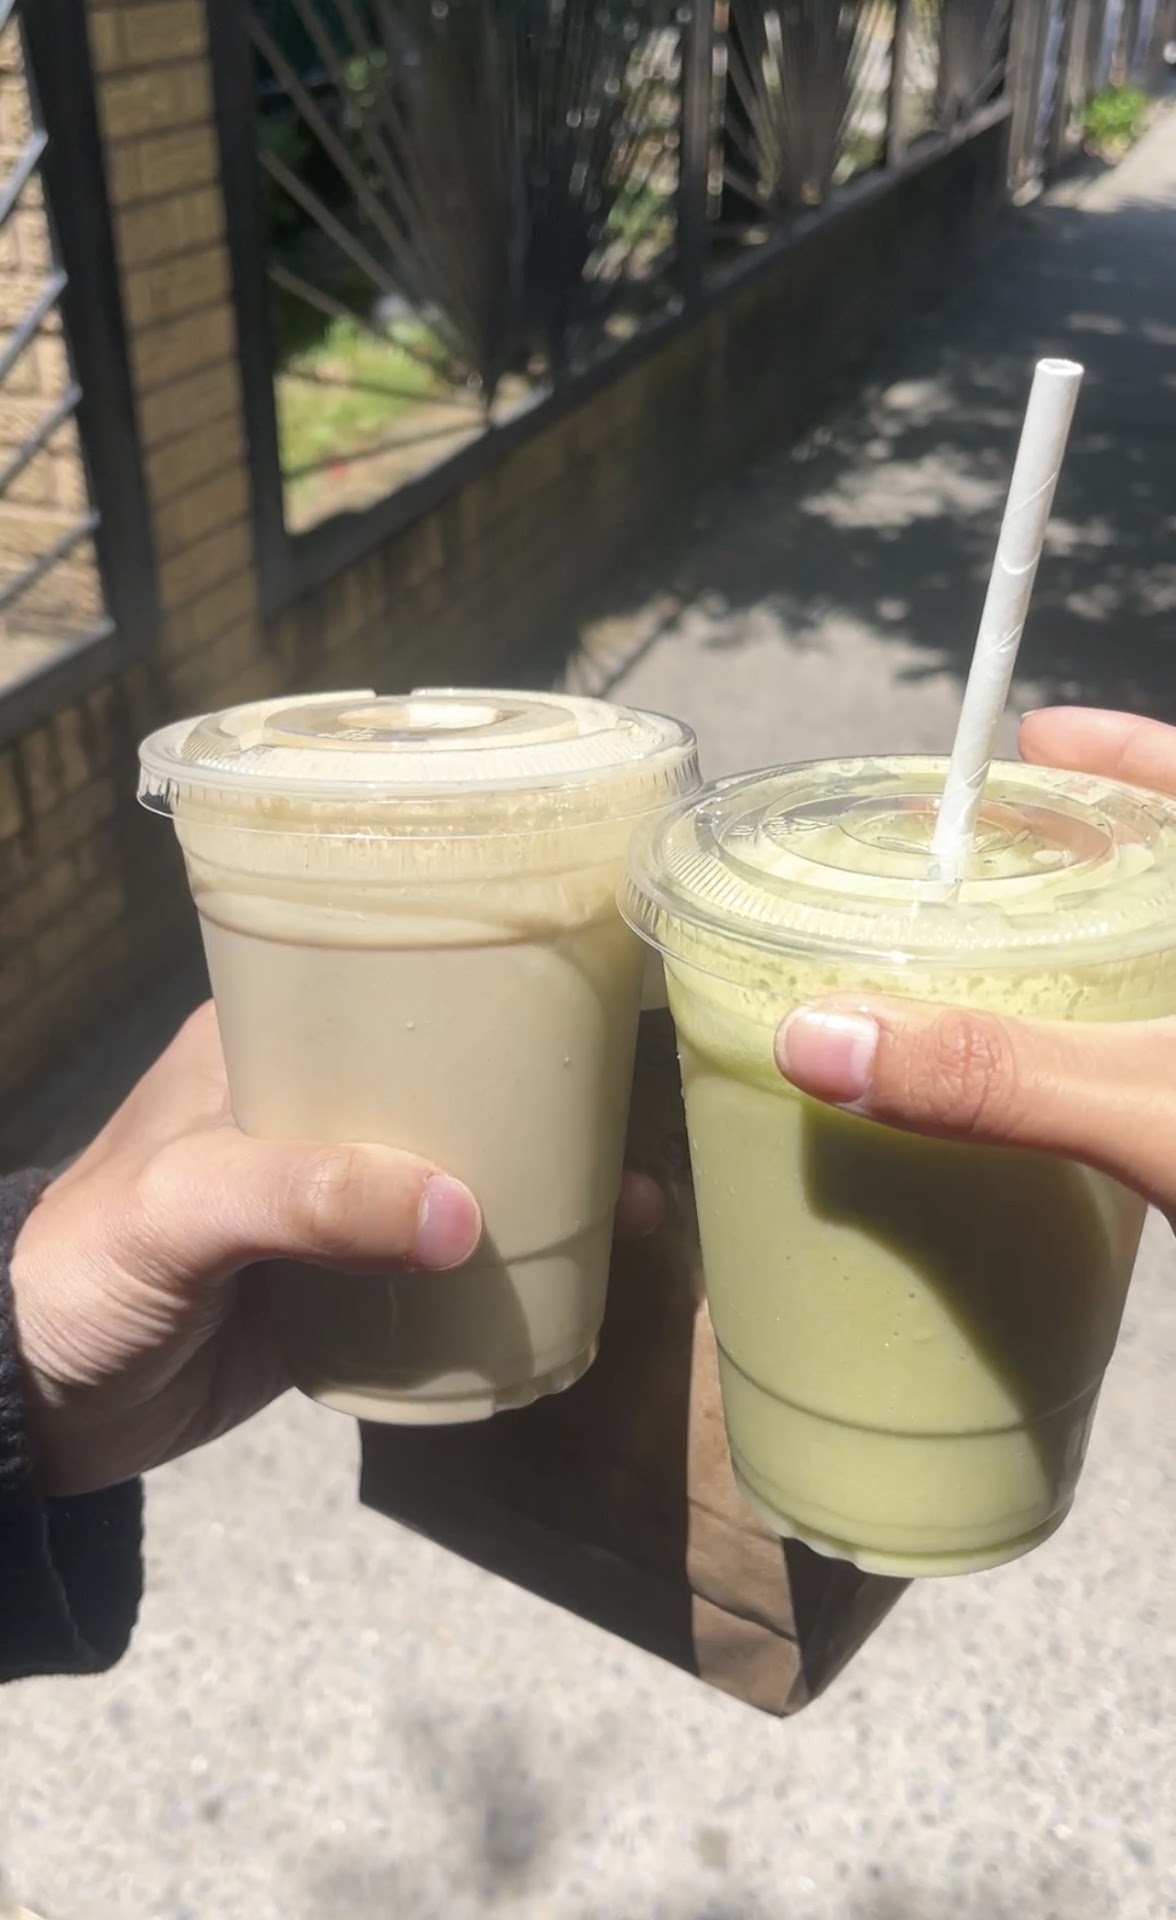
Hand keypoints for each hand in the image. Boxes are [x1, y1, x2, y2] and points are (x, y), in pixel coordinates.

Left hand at [12, 1003, 662, 1497]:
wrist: (38, 1411)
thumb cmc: (87, 1271)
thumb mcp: (184, 1209)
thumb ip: (309, 1199)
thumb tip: (465, 1214)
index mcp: (258, 1043)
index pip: (380, 981)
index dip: (473, 982)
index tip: (571, 989)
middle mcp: (303, 1106)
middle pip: (440, 1079)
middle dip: (535, 1096)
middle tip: (627, 1109)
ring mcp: (327, 1199)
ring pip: (452, 1168)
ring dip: (536, 1183)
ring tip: (628, 1199)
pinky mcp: (340, 1282)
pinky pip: (438, 1262)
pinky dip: (503, 1268)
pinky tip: (574, 1274)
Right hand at [775, 707, 1175, 1229]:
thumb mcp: (1147, 1110)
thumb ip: (993, 1073)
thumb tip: (814, 1038)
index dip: (1125, 751)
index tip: (1038, 734)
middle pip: (1161, 883)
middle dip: (1079, 857)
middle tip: (981, 853)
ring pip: (1153, 974)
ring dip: (1089, 960)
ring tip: (996, 959)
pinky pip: (1155, 1060)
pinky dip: (1103, 1058)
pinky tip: (1058, 1086)